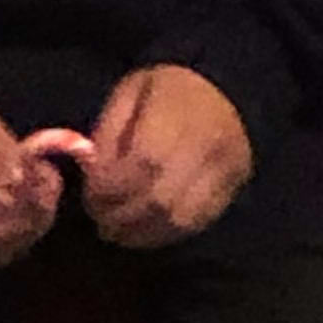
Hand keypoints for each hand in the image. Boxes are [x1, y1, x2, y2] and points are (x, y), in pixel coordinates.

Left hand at [81, 65, 252, 250]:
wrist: (226, 88)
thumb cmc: (169, 88)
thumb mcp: (131, 92)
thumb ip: (109, 131)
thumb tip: (93, 172)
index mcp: (179, 114)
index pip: (143, 162)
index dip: (112, 185)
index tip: (91, 192)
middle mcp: (206, 146)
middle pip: (161, 197)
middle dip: (122, 215)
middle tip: (99, 218)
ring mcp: (225, 171)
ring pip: (179, 218)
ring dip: (142, 232)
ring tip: (116, 231)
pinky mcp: (232, 189)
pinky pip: (196, 223)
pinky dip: (164, 234)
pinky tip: (143, 232)